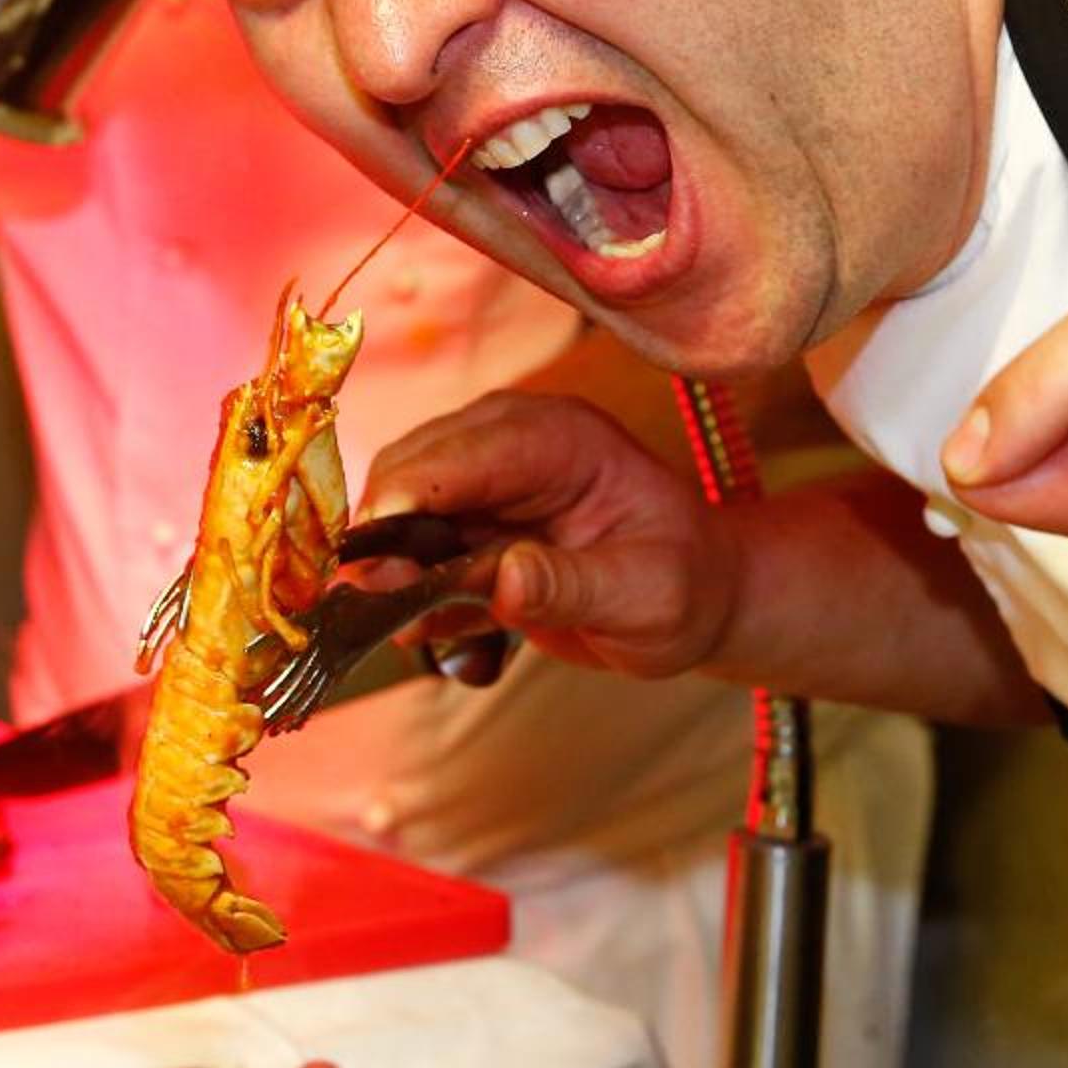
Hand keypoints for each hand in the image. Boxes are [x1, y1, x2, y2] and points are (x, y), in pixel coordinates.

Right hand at [356, 391, 739, 678]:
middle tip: (377, 605)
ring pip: (399, 508)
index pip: (461, 454)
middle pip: (410, 471)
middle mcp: (512, 442)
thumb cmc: (687, 589)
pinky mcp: (473, 520)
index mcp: (560, 438)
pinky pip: (413, 546)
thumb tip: (504, 581)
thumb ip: (574, 587)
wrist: (700, 599)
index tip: (368, 560)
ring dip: (389, 567)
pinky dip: (408, 587)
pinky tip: (430, 628)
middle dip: (383, 538)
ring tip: (402, 624)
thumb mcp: (647, 598)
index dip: (404, 500)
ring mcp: (488, 480)